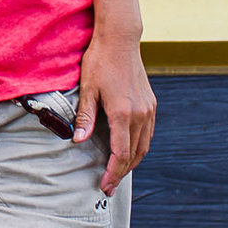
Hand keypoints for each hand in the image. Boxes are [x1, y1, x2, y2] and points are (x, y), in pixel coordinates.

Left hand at [74, 27, 156, 193]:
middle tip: (109, 187)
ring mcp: (148, 109)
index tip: (105, 186)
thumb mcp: (87, 89)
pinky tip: (129, 151)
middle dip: (122, 173)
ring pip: (144, 146)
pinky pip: (148, 133)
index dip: (113, 173)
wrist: (120, 40)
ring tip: (118, 173)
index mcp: (123, 112)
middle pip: (134, 154)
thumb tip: (77, 141)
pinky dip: (139, 147)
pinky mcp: (150, 104)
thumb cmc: (100, 61)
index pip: (120, 153)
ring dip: (131, 162)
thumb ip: (85, 117)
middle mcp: (140, 114)